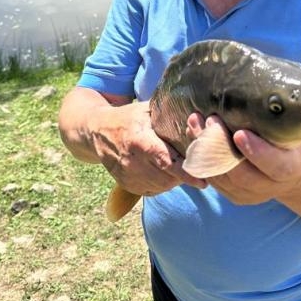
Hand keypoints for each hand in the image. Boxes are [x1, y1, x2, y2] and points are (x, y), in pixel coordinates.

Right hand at [91, 100, 206, 195]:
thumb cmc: (129, 118)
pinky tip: (163, 170)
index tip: (203, 182)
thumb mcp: (147, 110)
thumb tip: (198, 115)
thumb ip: (170, 114)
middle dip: (185, 173)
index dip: (186, 173)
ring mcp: (129, 176)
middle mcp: (133, 162)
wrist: (97, 131)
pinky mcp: (127, 185)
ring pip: (163, 186)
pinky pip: (153, 190)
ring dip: (175, 179)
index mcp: (140, 141)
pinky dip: (163, 183)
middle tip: (194, 162)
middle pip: (169, 177)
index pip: (167, 162)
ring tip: (177, 163)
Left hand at [187, 114, 300, 204]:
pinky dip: (199, 157)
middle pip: (240, 173)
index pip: (275, 165)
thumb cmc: (291, 143)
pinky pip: (212, 178)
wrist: (291, 176)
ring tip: (194, 122)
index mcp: (291, 170)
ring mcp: (249, 194)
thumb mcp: (294, 131)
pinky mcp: (233, 195)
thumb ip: (282, 122)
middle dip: (220, 146)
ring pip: (221, 176)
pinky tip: (193, 135)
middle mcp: (269, 187)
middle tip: (209, 120)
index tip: (239, 133)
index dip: (257, 152)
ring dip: (204, 149)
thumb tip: (269, 97)